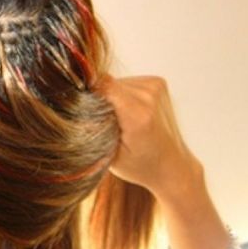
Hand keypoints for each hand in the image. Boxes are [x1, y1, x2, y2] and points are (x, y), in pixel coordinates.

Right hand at [93, 74, 202, 201]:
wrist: (173, 166)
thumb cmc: (140, 166)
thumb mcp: (108, 155)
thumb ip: (93, 128)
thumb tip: (74, 104)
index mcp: (137, 115)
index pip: (102, 86)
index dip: (87, 93)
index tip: (81, 108)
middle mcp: (149, 96)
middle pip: (106, 83)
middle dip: (98, 99)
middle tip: (104, 122)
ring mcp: (156, 87)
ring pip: (115, 82)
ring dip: (110, 97)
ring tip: (119, 119)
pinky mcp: (157, 82)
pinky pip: (126, 82)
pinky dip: (122, 95)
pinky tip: (129, 112)